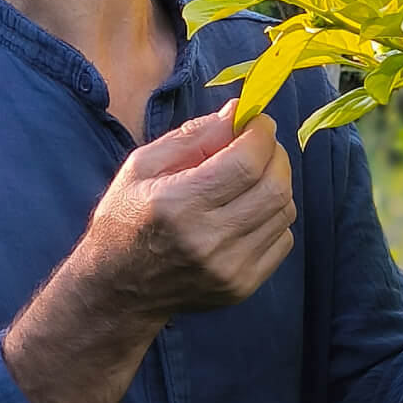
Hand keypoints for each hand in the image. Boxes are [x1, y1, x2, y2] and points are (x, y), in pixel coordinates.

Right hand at [76, 99, 296, 320]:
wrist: (118, 290)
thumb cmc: (126, 219)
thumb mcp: (142, 166)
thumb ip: (193, 136)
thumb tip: (239, 112)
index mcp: (177, 205)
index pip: (245, 163)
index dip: (261, 134)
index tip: (257, 121)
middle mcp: (207, 241)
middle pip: (274, 188)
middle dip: (276, 155)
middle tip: (260, 144)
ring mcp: (229, 269)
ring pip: (284, 211)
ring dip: (276, 183)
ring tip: (251, 177)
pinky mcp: (243, 286)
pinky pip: (283, 238)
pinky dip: (273, 216)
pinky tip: (247, 210)